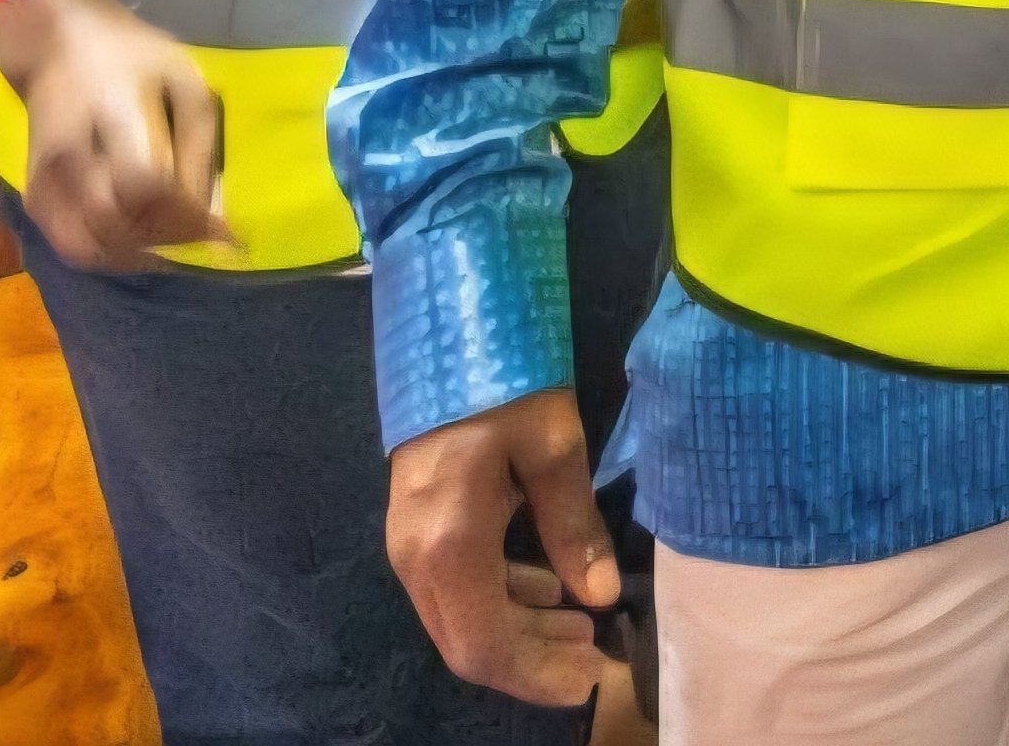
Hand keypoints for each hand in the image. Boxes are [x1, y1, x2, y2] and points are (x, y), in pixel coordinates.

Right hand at [0, 0, 228, 270]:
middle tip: (202, 240)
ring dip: (137, 257)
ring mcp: (43, 176)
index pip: (143, 183)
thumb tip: (212, 214)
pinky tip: (143, 244)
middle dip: (166, 241)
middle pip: (113, 222)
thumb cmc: (132, 57)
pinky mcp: (33, 194)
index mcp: (110, 110)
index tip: (224, 233)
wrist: (54, 43)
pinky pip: (69, 245)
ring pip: (85, 245)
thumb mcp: (185, 82)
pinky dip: (110, 256)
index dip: (185, 217)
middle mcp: (68, 150)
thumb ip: (200, 146)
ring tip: (175, 245)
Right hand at [388, 389, 618, 706]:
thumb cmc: (503, 378)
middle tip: (595, 657)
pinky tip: (548, 588)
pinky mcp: (417, 527)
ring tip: (584, 626)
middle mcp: (417, 558)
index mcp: (449, 545)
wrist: (445, 326)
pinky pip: (456, 587)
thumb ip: (574, 527)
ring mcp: (409, 544)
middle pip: (469, 643)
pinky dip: (503, 600)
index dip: (535, 677)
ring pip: (461, 619)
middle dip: (533, 662)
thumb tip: (599, 599)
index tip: (589, 681)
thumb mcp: (553, 447)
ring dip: (521, 632)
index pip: (485, 645)